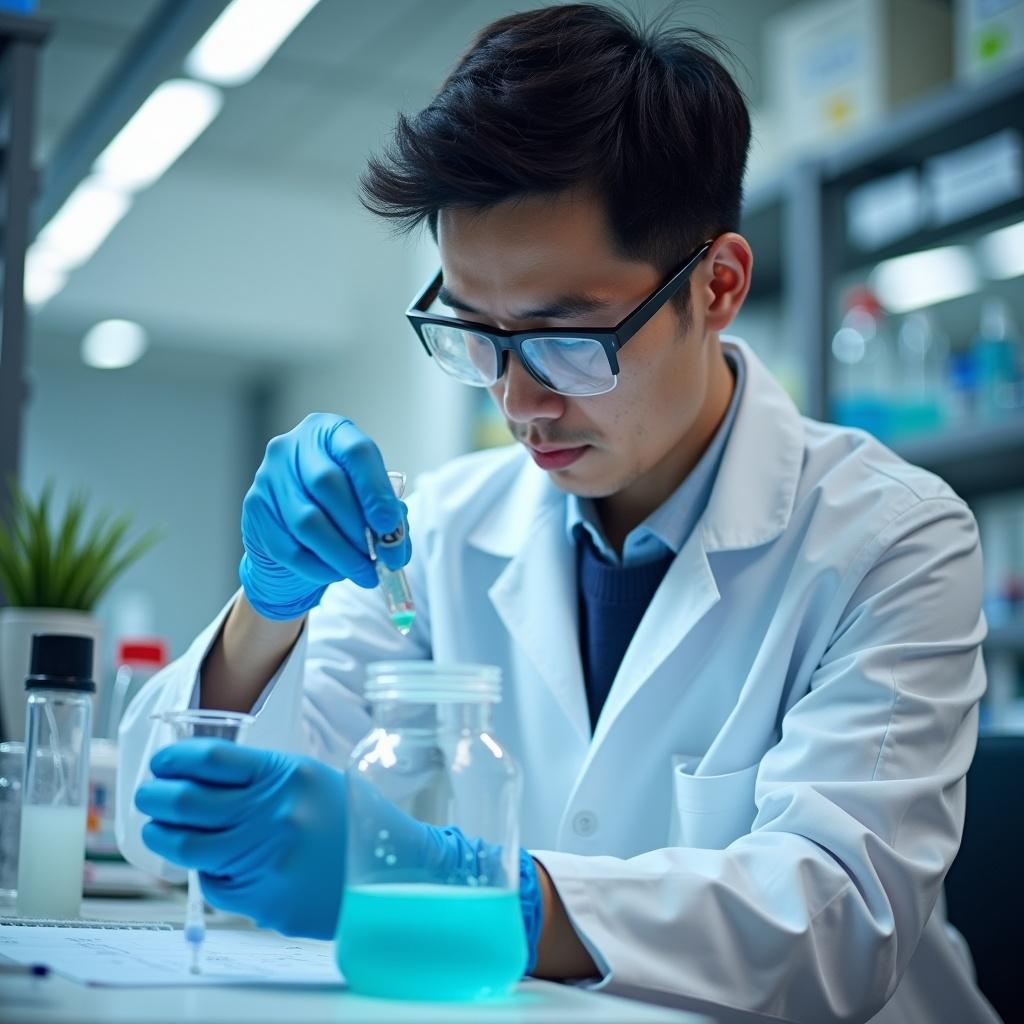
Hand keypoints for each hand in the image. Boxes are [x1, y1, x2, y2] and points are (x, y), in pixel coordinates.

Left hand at [135, 739, 346, 937]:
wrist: (390, 868)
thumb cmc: (346, 819)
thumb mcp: (309, 779)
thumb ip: (259, 778)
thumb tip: (196, 778)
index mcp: (286, 775)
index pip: (211, 760)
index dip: (175, 760)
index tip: (161, 764)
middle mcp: (274, 814)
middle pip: (188, 803)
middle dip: (155, 798)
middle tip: (148, 797)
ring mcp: (268, 859)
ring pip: (190, 848)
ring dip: (164, 838)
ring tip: (159, 831)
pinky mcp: (266, 900)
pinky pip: (217, 884)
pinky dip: (210, 872)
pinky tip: (219, 864)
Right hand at [239, 413, 409, 620]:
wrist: (292, 525)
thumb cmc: (338, 504)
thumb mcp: (365, 496)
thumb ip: (385, 512)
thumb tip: (394, 540)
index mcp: (329, 432)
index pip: (356, 452)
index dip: (375, 490)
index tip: (390, 525)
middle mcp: (293, 447)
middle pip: (328, 485)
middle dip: (359, 528)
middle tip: (383, 559)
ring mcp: (268, 476)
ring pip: (308, 522)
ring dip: (343, 554)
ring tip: (365, 573)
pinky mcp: (255, 509)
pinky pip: (290, 548)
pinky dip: (319, 567)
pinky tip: (336, 573)